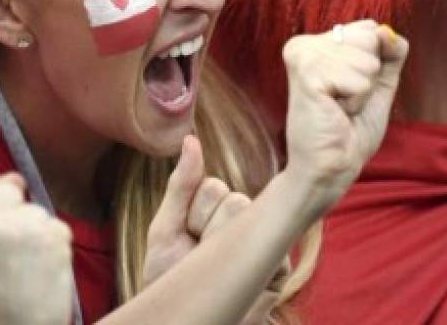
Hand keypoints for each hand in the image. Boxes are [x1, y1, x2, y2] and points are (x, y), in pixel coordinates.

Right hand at [0, 173, 73, 324]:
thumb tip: (7, 184)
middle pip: (7, 187)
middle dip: (14, 208)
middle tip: (12, 246)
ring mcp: (17, 226)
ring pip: (35, 209)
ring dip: (36, 230)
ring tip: (25, 267)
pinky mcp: (52, 234)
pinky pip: (58, 226)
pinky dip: (56, 244)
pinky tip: (43, 271)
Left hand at [142, 136, 281, 323]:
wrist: (179, 319)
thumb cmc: (170, 276)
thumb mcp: (166, 229)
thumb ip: (181, 185)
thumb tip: (190, 140)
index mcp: (221, 205)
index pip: (215, 187)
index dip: (194, 214)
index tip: (187, 237)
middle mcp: (248, 218)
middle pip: (234, 201)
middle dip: (207, 231)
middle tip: (199, 256)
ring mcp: (267, 243)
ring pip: (249, 222)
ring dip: (221, 250)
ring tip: (213, 268)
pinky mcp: (280, 269)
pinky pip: (267, 252)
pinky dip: (241, 270)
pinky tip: (232, 280)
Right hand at [280, 20, 408, 217]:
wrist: (330, 167)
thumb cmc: (350, 131)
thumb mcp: (378, 84)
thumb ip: (389, 54)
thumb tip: (387, 30)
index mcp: (317, 44)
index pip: (368, 28)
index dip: (374, 63)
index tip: (349, 89)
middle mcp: (305, 44)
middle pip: (370, 38)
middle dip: (368, 77)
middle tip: (344, 102)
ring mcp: (303, 56)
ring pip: (368, 60)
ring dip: (362, 93)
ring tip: (338, 109)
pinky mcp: (306, 74)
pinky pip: (359, 80)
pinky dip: (356, 102)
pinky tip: (334, 112)